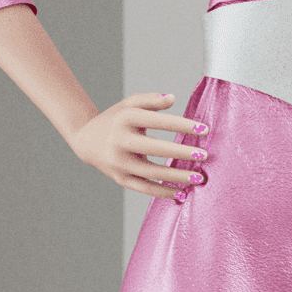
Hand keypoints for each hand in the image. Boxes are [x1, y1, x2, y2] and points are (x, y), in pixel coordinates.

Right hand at [68, 91, 210, 199]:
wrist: (87, 140)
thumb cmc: (116, 119)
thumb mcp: (130, 103)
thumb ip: (151, 100)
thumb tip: (173, 98)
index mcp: (126, 119)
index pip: (158, 121)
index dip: (182, 125)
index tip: (204, 129)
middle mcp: (121, 141)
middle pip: (155, 149)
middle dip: (182, 153)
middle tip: (205, 155)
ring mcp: (119, 162)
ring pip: (152, 173)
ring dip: (177, 177)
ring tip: (199, 178)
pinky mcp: (120, 178)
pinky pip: (144, 188)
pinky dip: (163, 192)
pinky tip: (181, 192)